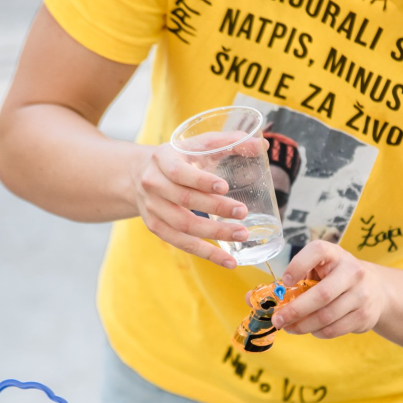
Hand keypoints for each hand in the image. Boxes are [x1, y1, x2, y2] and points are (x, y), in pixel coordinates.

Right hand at [131, 141, 250, 267]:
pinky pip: (182, 244)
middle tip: (243, 212)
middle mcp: (153, 184)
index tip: (224, 187)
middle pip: (185, 200)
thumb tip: (263, 145)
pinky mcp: (156, 227)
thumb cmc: (179, 158)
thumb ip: (229, 142)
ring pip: (184, 226)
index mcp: (162, 158)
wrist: (139, 174)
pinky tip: (229, 261)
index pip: (179, 172)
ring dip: (215, 233)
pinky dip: (207, 253)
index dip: (201, 181)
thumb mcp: (197, 144)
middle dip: (216, 208)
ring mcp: (152, 208)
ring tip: (242, 235)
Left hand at [272, 241, 388, 338]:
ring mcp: (361, 294)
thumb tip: (265, 299)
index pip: (317, 252)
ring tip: (290, 328)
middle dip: (295, 310)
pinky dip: (317, 332)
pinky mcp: (364, 315)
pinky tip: (311, 329)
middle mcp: (352, 271)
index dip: (298, 265)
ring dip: (303, 326)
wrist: (376, 290)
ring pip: (326, 317)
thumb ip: (299, 278)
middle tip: (277, 320)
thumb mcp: (321, 268)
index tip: (285, 282)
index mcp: (335, 254)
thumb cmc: (337, 277)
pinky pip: (334, 329)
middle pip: (321, 294)